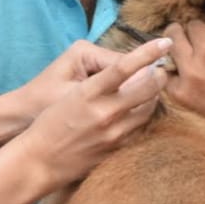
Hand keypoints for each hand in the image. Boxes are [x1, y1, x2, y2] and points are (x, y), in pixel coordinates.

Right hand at [15, 38, 170, 189]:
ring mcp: (113, 133)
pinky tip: (140, 111)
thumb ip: (99, 82)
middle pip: (147, 88)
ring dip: (154, 96)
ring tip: (151, 89)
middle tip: (160, 70)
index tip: (164, 42)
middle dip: (158, 76)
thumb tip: (127, 70)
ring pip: (148, 109)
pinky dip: (143, 116)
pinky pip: (140, 129)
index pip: (124, 67)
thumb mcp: (70, 94)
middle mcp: (104, 112)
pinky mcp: (116, 149)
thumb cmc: (50, 122)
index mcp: (88, 93)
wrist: (39, 161)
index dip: (147, 52)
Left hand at [161, 7, 204, 160]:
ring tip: (179, 41)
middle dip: (197, 28)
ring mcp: (191, 71)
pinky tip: (172, 67)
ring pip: (173, 39)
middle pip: (192, 25)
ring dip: (177, 38)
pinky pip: (163, 70)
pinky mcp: (178, 91)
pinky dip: (167, 68)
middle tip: (199, 36)